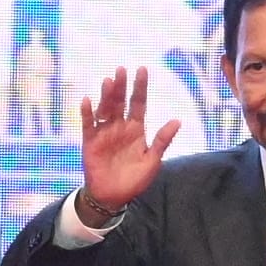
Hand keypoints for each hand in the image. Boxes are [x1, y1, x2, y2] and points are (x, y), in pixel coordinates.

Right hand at [75, 63, 178, 217]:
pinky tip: (87, 101)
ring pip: (105, 109)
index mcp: (136, 129)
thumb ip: (162, 140)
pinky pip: (88, 124)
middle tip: (122, 69)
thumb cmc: (134, 179)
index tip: (142, 70)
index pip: (138, 103)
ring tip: (109, 81)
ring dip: (106, 95)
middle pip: (120, 102)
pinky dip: (87, 112)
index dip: (140, 87)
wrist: (113, 196)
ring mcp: (105, 132)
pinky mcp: (91, 141)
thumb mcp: (152, 160)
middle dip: (122, 86)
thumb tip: (177, 120)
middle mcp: (120, 126)